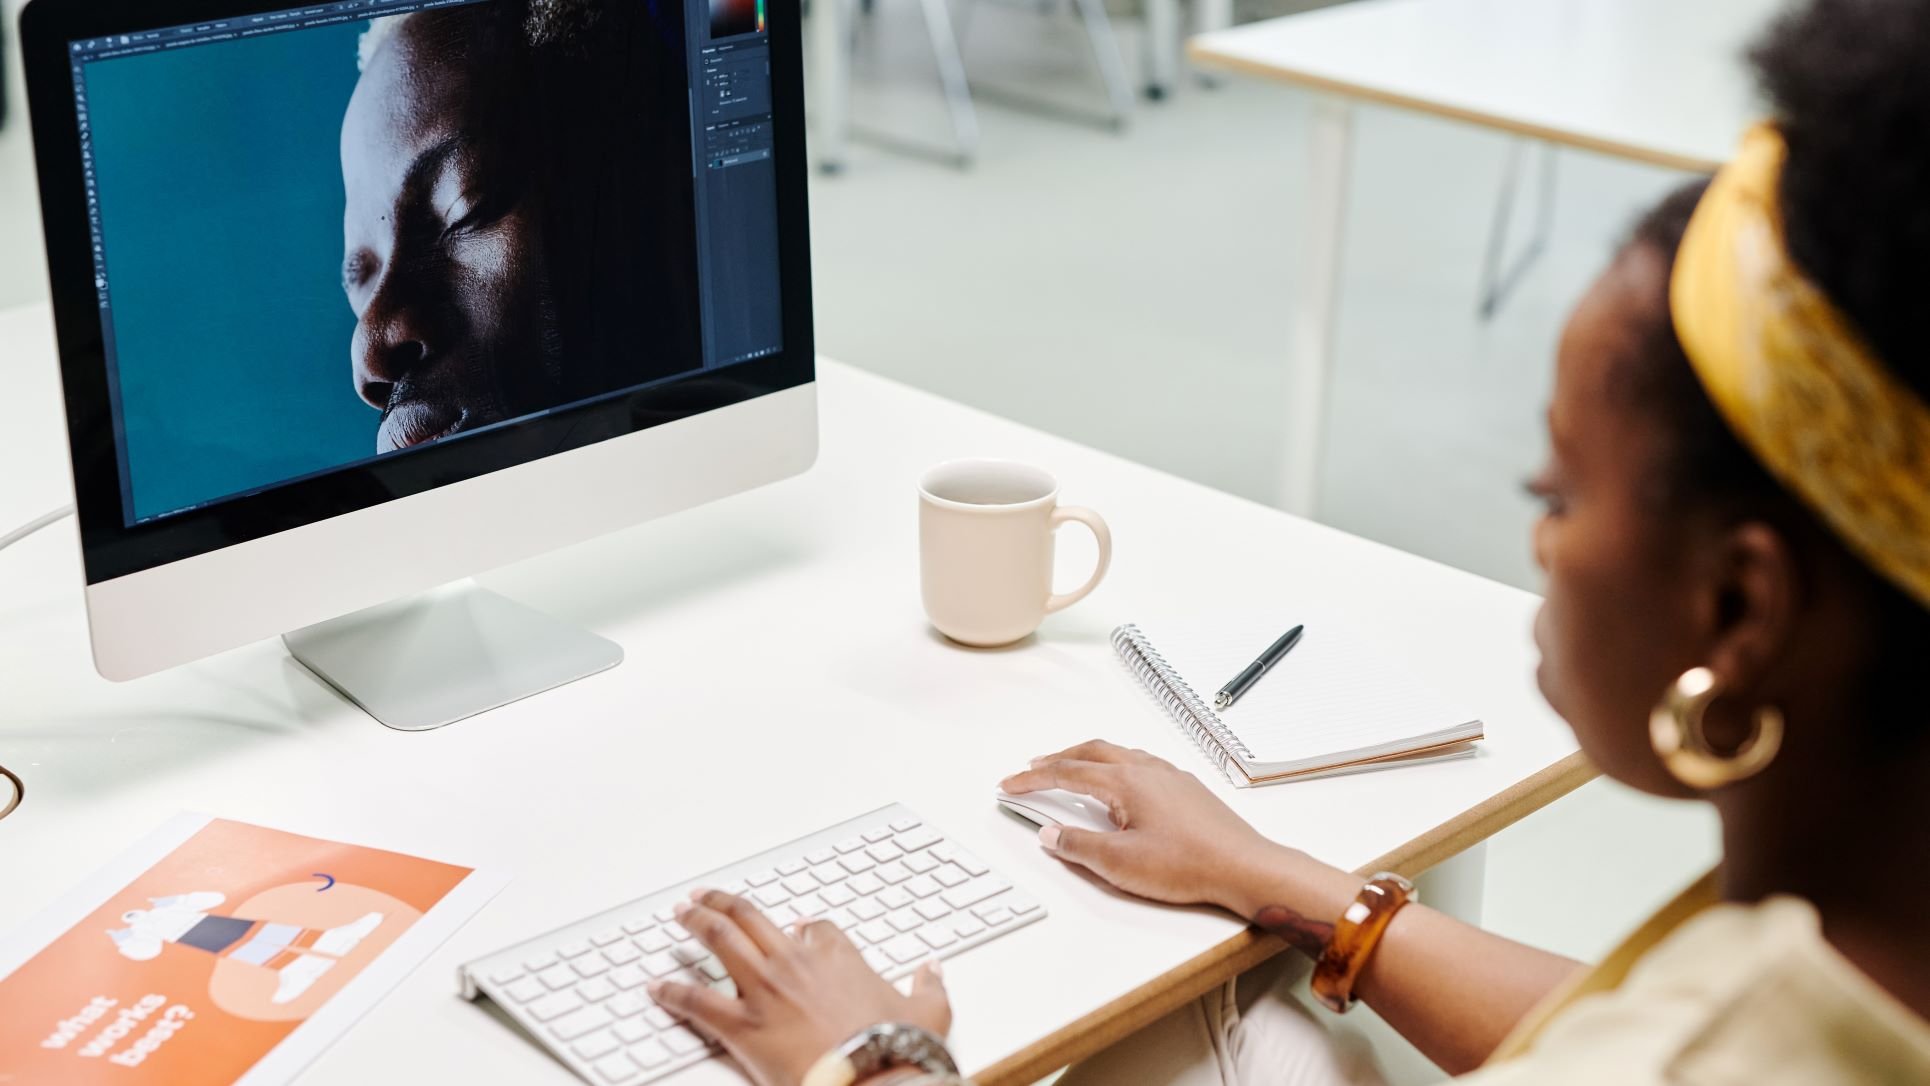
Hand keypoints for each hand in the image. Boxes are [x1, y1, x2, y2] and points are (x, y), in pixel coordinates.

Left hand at [650, 889, 951, 1085]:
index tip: (796, 928)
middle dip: (726, 903)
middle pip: (753, 918)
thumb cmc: (896, 1049)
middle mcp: (796, 963)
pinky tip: (657, 987)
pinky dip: (672, 992)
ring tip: (681, 912)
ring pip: (721, 942)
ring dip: (697, 922)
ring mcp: (765, 991)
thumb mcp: (929, 1013)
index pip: (816, 928)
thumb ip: (929, 987)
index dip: (804, 927)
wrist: (871, 1080)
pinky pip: (697, 1001)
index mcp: (839, 956)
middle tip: (707, 896)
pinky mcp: (742, 1025)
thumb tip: (933, 971)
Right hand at [999, 739, 1303, 915]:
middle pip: (1091, 752)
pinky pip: (1142, 764)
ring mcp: (1170, 777)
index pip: (1066, 773)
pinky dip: (1117, 766)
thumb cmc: (1189, 864)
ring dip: (1089, 758)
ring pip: (1119, 754)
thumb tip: (1051, 833)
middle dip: (1058, 758)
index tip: (1011, 785)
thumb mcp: (1119, 863)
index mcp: (1125, 782)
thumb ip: (1078, 845)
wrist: (1243, 867)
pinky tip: (1122, 783)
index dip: (1032, 779)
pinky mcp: (1187, 790)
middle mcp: (1147, 770)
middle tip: (1034, 768)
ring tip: (1073, 769)